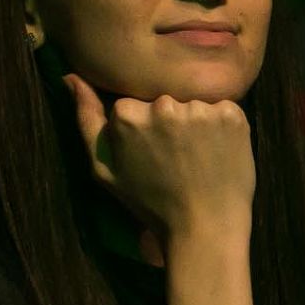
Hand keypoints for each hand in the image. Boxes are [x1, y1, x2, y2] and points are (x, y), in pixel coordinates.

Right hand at [68, 74, 255, 241]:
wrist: (204, 227)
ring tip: (199, 155)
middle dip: (169, 121)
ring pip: (194, 103)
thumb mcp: (105, 169)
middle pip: (164, 99)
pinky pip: (223, 108)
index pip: (133, 102)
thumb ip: (87, 120)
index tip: (150, 151)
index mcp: (127, 114)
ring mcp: (200, 108)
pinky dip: (222, 125)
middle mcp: (163, 104)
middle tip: (177, 156)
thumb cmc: (150, 203)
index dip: (142, 127)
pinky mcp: (233, 114)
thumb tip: (71, 77)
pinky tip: (218, 151)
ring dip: (197, 122)